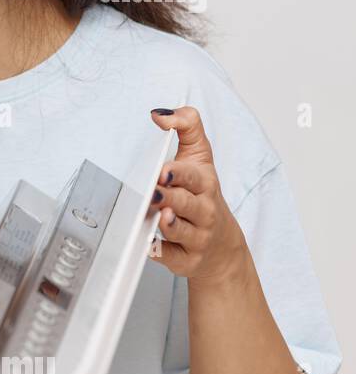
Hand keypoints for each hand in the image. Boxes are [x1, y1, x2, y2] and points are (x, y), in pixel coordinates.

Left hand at [147, 106, 248, 282]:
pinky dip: (162, 253)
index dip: (178, 173)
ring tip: (159, 216)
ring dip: (170, 225)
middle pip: (187, 204)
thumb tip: (161, 113)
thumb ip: (187, 126)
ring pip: (181, 231)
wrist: (221, 245)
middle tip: (154, 191)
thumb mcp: (200, 156)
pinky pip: (171, 257)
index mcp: (204, 183)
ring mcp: (197, 237)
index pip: (193, 176)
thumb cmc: (202, 194)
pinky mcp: (186, 259)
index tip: (162, 170)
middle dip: (171, 198)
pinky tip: (151, 246)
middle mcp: (204, 211)